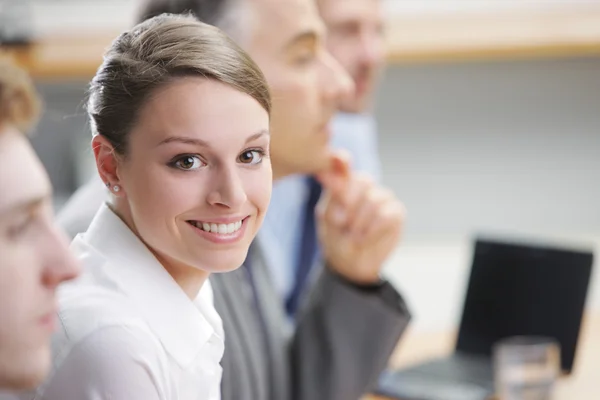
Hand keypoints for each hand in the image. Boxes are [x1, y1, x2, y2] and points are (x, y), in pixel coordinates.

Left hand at [315, 152, 404, 284]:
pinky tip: (365, 239)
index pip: (344, 163)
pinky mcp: (396, 212)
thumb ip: (332, 196)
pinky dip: (373, 229)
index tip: (339, 164)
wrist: (350, 265)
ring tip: (353, 236)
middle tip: (342, 223)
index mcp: (344, 183)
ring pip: (375, 199)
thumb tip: (333, 179)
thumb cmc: (335, 238)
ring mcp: (382, 198)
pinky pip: (387, 214)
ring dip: (361, 222)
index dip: (342, 162)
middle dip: (351, 204)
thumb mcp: (327, 218)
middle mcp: (365, 187)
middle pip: (364, 180)